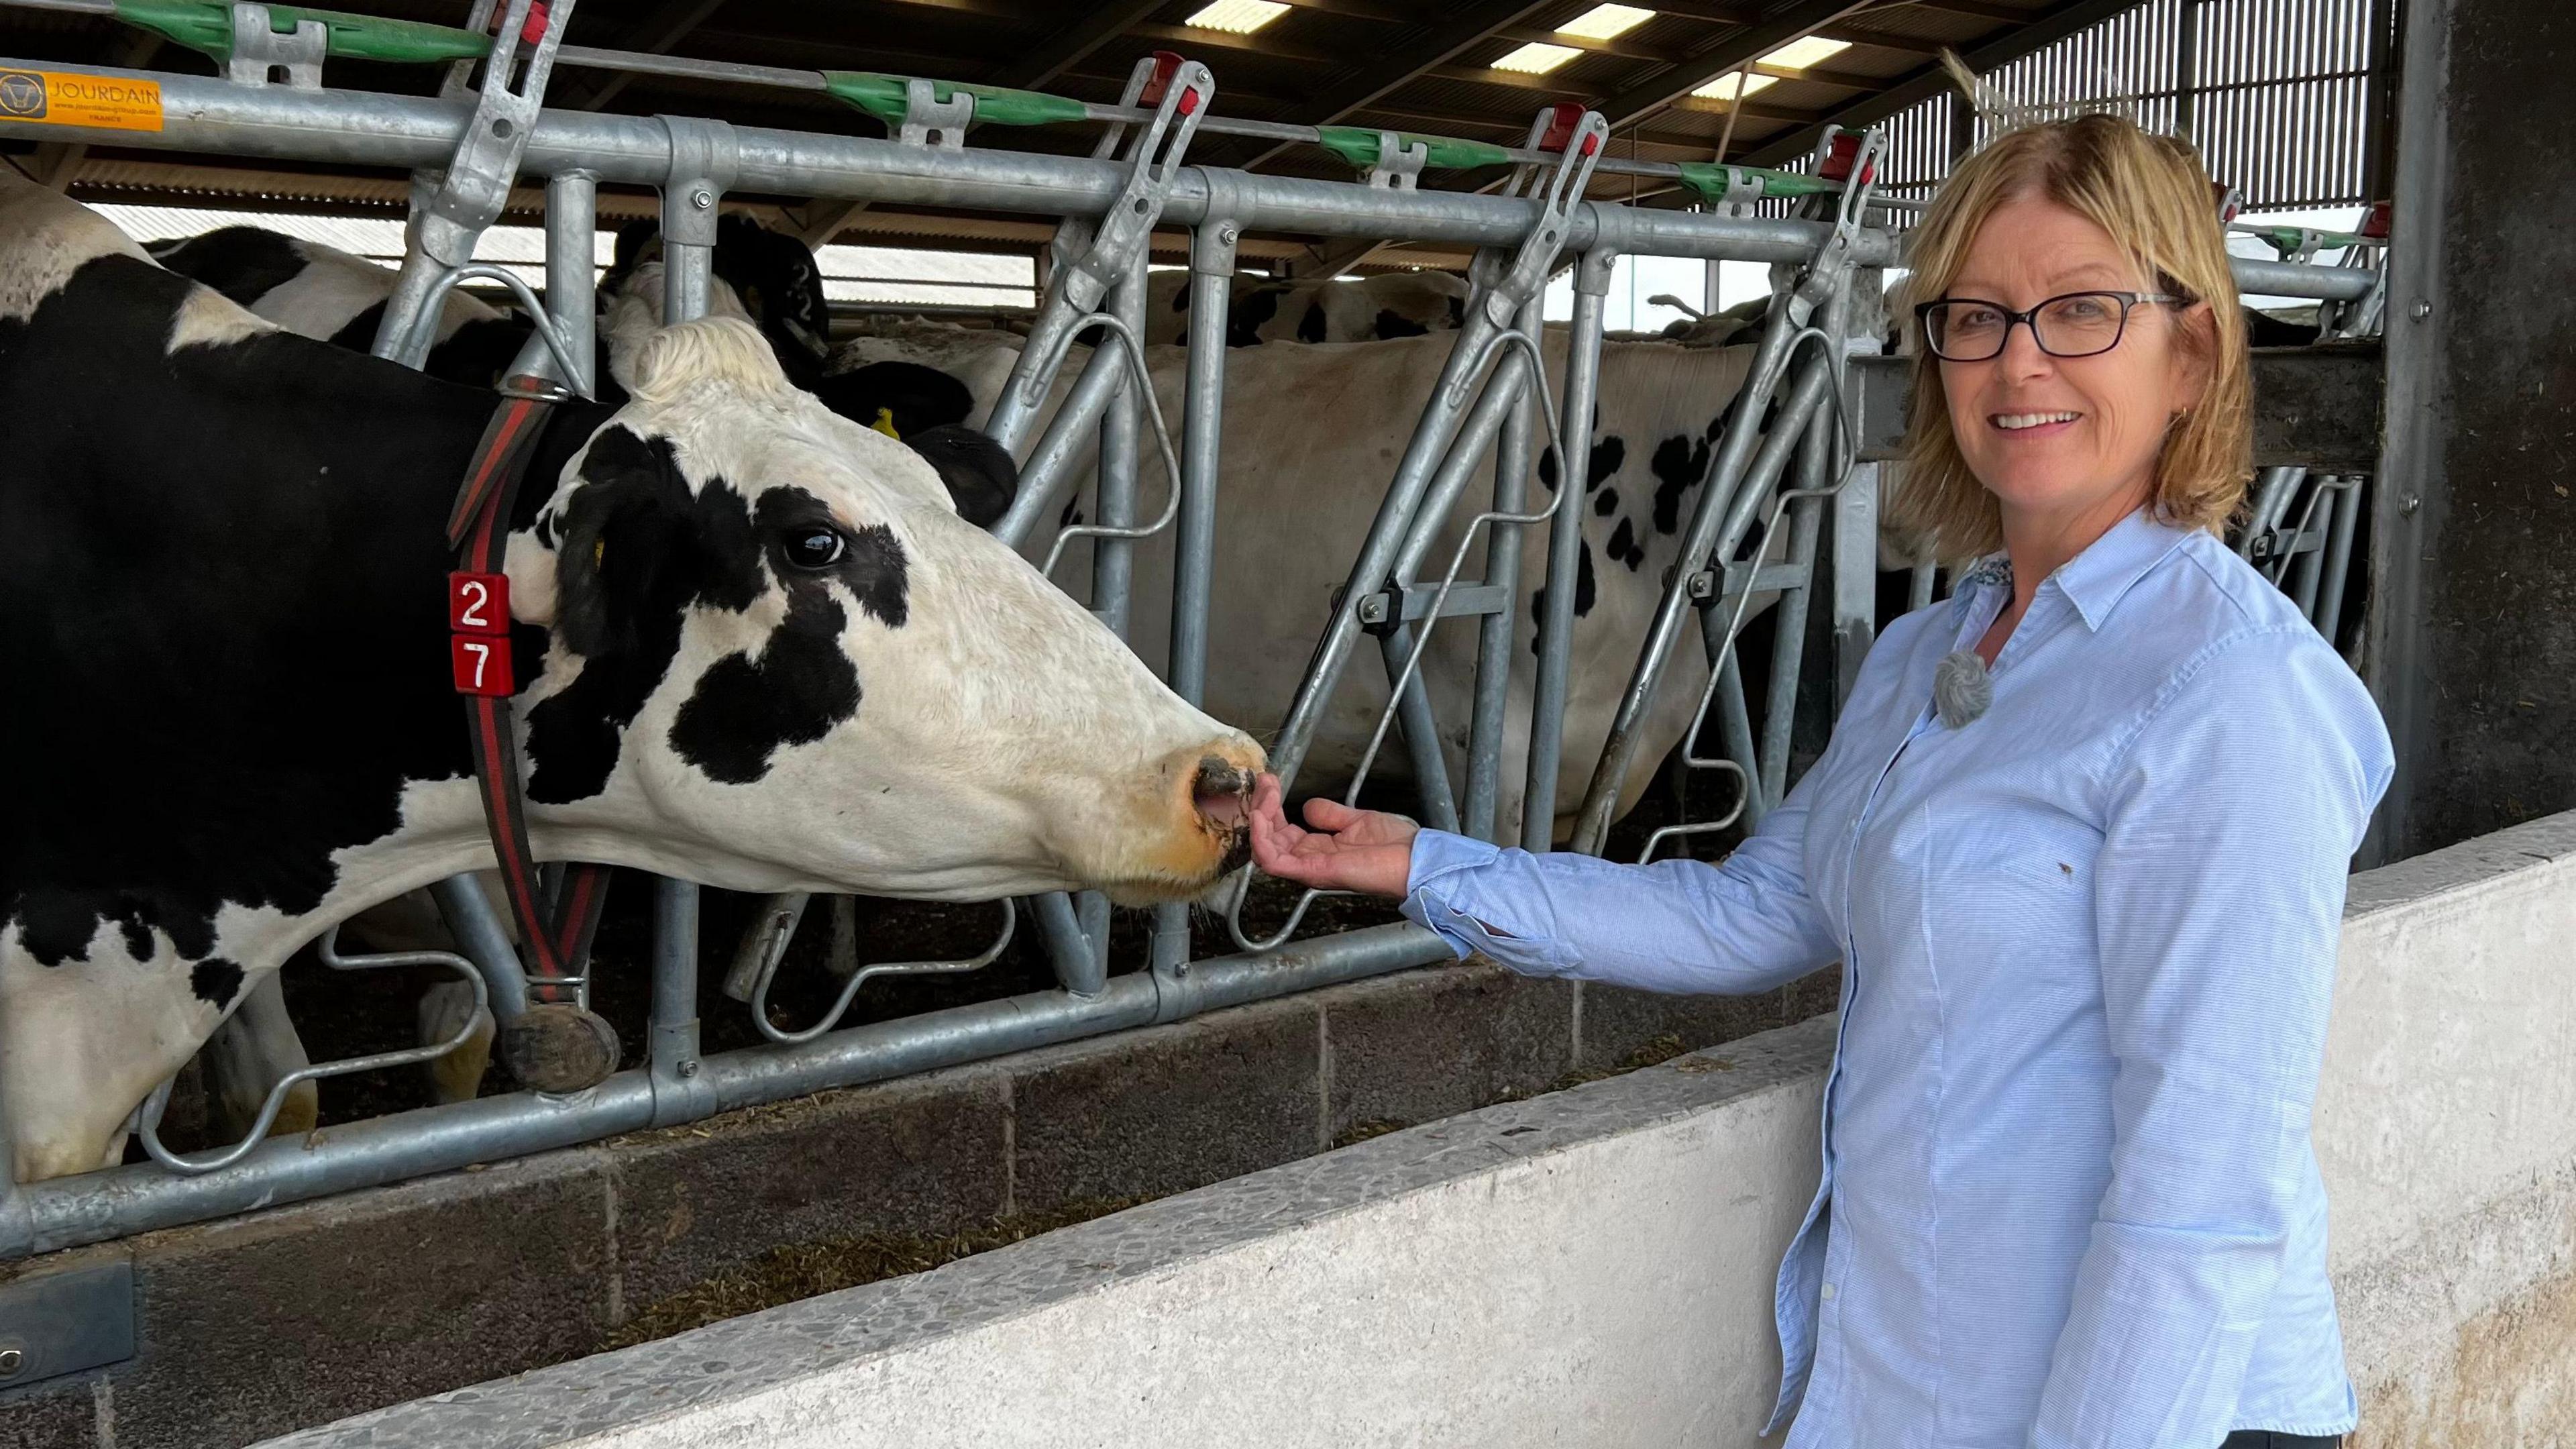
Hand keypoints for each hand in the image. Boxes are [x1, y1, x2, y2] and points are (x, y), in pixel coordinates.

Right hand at [1246, 773, 1419, 898]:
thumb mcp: (1355, 820)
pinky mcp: (1314, 870)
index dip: (1270, 806)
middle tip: (1265, 782)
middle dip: (1261, 807)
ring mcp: (1309, 867)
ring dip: (1258, 819)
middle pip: (1268, 838)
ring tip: (1265, 794)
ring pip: (1264, 849)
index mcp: (1317, 850)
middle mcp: (1308, 860)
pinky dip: (1261, 839)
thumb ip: (1330, 815)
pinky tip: (1260, 816)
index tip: (1270, 780)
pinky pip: (1274, 862)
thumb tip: (1307, 806)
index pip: (1279, 831)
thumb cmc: (1393, 845)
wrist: (1413, 859)